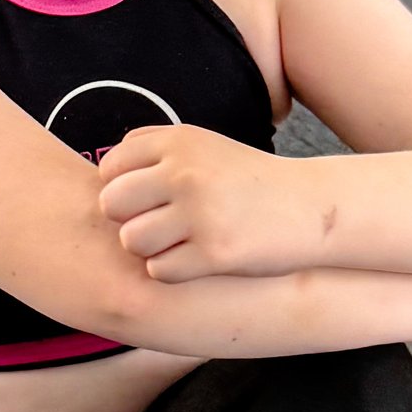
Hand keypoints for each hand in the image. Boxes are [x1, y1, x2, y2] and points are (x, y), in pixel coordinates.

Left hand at [97, 124, 316, 278]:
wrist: (308, 207)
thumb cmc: (247, 181)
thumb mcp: (204, 147)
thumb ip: (154, 151)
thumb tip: (103, 173)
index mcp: (179, 141)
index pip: (110, 168)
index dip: (120, 189)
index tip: (146, 200)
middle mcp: (185, 172)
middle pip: (112, 204)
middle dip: (127, 219)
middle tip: (157, 224)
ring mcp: (200, 212)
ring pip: (131, 240)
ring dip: (149, 248)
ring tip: (177, 242)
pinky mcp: (215, 252)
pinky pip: (159, 270)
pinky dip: (173, 270)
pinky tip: (197, 259)